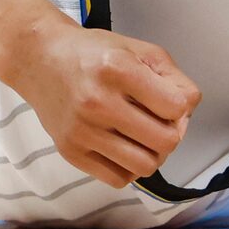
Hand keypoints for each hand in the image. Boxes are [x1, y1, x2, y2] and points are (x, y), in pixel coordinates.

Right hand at [0, 18, 200, 188]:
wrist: (40, 60)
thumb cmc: (94, 53)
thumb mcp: (138, 50)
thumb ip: (173, 78)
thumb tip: (189, 112)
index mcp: (118, 69)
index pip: (176, 107)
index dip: (181, 107)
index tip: (169, 102)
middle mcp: (98, 102)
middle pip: (165, 142)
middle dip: (172, 133)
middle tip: (160, 122)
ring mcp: (82, 130)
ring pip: (144, 166)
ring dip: (153, 154)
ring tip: (144, 137)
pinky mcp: (70, 152)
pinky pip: (118, 179)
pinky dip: (129, 168)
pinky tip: (124, 147)